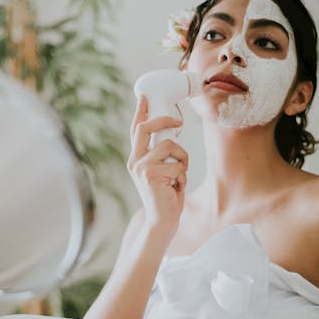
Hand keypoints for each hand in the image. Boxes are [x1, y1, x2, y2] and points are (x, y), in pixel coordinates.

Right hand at [127, 94, 188, 233]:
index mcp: (136, 159)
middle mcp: (134, 161)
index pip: (136, 130)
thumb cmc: (165, 197)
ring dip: (182, 159)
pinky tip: (177, 186)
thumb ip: (161, 156)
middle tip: (178, 122)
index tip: (144, 96)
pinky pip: (177, 163)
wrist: (161, 222)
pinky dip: (183, 174)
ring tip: (179, 175)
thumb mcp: (161, 173)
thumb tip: (172, 134)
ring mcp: (141, 167)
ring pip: (170, 146)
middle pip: (146, 128)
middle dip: (164, 120)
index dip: (140, 112)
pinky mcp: (151, 174)